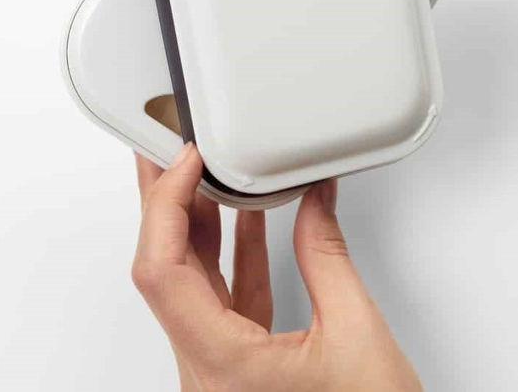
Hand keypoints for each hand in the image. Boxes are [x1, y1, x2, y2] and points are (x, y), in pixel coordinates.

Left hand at [132, 143, 420, 391]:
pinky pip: (223, 293)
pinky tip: (244, 215)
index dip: (166, 204)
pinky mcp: (240, 359)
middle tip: (162, 150)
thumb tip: (316, 198)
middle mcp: (207, 367)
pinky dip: (231, 249)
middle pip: (163, 267)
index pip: (163, 270)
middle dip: (161, 200)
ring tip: (197, 171)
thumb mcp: (356, 334)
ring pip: (190, 278)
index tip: (187, 161)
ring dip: (194, 221)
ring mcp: (220, 365)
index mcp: (222, 364)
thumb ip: (328, 256)